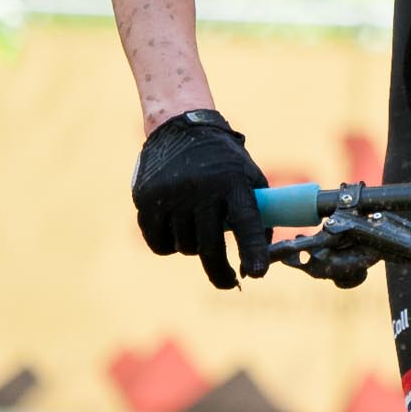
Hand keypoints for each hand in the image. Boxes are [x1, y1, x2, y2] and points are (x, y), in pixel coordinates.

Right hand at [132, 109, 270, 287]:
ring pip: (184, 247)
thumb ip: (258, 213)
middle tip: (230, 282)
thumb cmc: (224, 161)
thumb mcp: (248, 176)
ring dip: (193, 248)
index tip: (257, 273)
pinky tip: (176, 230)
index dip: (252, 250)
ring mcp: (171, 194)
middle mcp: (201, 188)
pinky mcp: (147, 200)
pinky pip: (159, 243)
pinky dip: (168, 245)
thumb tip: (263, 258)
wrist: (181, 128)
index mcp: (232, 182)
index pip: (246, 222)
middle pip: (211, 245)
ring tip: (198, 228)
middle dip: (221, 271)